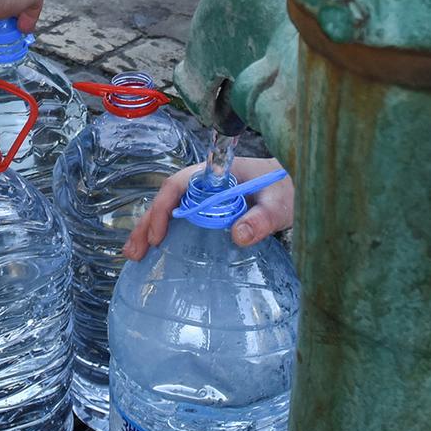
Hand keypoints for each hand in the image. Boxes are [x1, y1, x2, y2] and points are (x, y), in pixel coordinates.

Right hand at [124, 155, 293, 259]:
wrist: (298, 186)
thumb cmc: (288, 190)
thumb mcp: (278, 205)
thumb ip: (262, 219)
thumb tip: (238, 236)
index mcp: (216, 174)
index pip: (178, 184)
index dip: (163, 208)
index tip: (158, 237)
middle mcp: (205, 183)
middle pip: (167, 199)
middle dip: (147, 224)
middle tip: (133, 253)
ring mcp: (206, 196)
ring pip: (171, 209)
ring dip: (150, 230)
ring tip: (133, 255)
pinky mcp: (211, 210)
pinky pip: (181, 218)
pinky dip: (165, 233)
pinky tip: (155, 252)